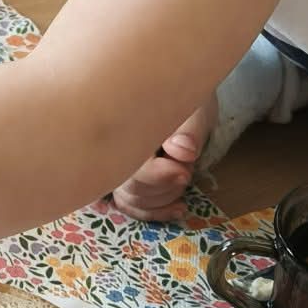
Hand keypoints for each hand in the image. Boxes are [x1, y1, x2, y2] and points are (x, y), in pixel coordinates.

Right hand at [110, 96, 216, 219]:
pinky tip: (179, 207)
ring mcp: (117, 167)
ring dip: (166, 196)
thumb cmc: (185, 99)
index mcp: (124, 129)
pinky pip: (132, 206)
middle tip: (186, 167)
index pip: (128, 166)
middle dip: (166, 186)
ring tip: (184, 174)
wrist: (179, 96)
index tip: (183, 171)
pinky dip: (156, 211)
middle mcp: (113, 150)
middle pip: (130, 189)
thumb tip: (183, 152)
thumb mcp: (194, 109)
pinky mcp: (126, 179)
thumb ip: (189, 130)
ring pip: (132, 200)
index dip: (157, 176)